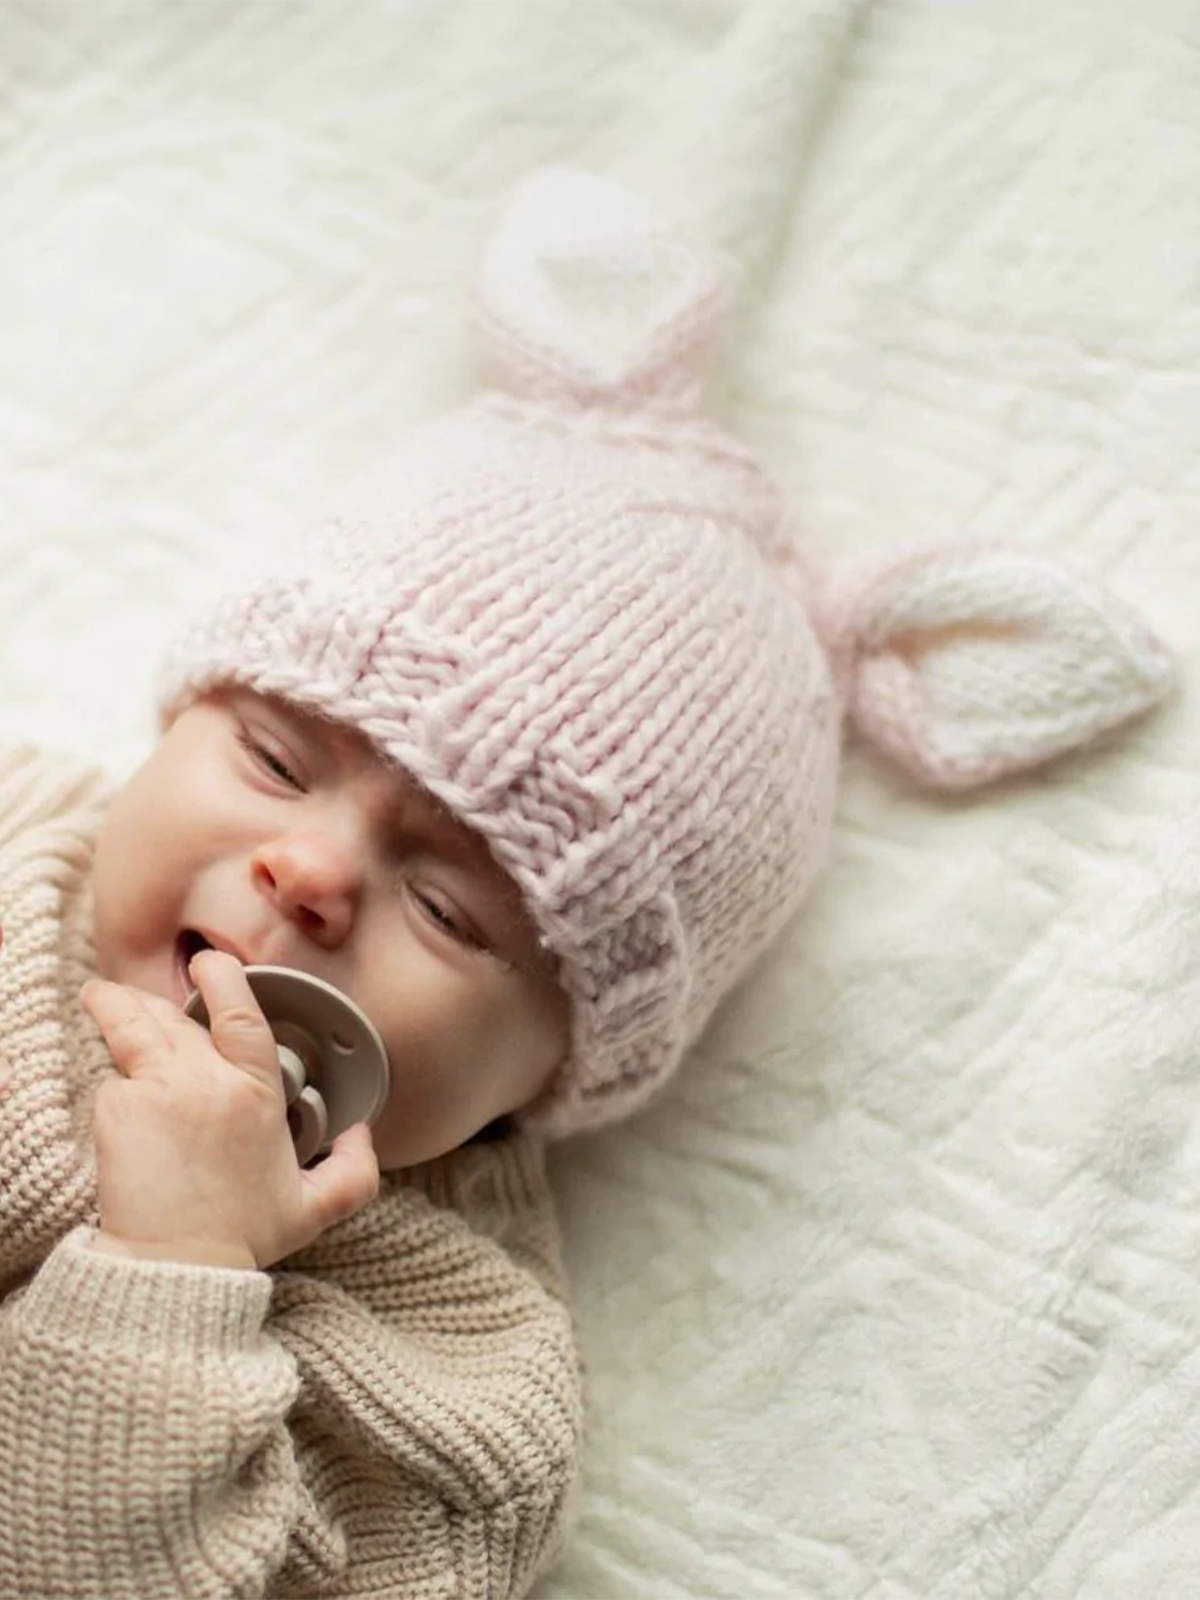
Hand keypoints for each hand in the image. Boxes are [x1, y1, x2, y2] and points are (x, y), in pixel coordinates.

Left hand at [81, 951, 379, 1268]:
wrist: (175, 1267)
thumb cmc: (241, 1238)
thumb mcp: (315, 1208)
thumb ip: (354, 1171)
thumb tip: (363, 1133)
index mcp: (257, 1092)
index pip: (239, 1011)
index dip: (222, 976)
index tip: (209, 963)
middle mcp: (206, 1080)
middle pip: (172, 1015)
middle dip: (153, 998)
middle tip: (139, 995)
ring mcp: (156, 1090)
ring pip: (130, 1028)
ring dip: (115, 1007)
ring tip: (101, 997)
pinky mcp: (115, 1112)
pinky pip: (111, 1082)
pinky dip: (114, 1084)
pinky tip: (117, 1089)